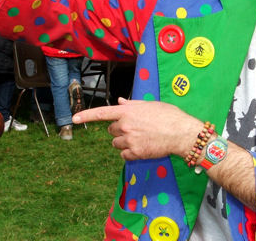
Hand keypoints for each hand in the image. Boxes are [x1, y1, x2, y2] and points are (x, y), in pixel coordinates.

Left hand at [73, 98, 202, 160]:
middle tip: (135, 128)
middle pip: (111, 130)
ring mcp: (129, 140)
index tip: (74, 118)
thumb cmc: (169, 116)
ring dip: (124, 141)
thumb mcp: (150, 105)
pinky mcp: (135, 153)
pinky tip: (143, 147)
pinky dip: (130, 152)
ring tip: (141, 138)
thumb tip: (121, 102)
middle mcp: (125, 125)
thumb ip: (133, 105)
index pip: (102, 113)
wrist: (181, 133)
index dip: (86, 116)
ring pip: (116, 143)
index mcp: (128, 111)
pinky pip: (124, 154)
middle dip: (119, 129)